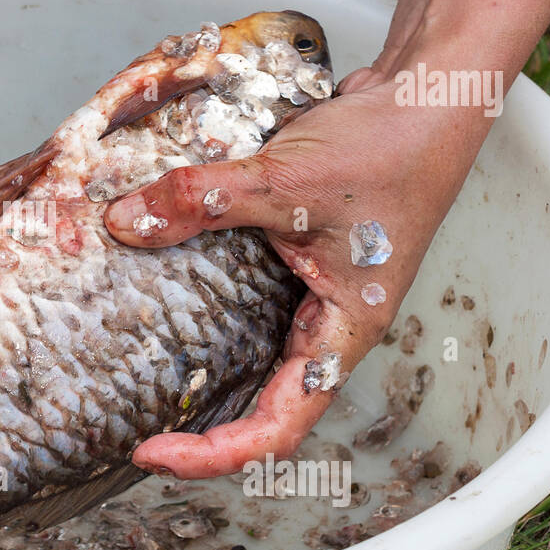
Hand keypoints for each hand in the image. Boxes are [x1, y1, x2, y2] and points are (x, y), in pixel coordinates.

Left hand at [103, 65, 483, 478]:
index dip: (214, 453)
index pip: (278, 425)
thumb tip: (124, 221)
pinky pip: (243, 293)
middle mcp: (326, 322)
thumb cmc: (388, 148)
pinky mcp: (293, 252)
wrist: (426, 96)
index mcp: (341, 332)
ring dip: (198, 364)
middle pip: (261, 402)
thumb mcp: (285, 179)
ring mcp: (310, 289)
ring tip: (131, 366)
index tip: (152, 453)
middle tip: (131, 427)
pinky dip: (199, 293)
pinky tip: (156, 277)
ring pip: (249, 350)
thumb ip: (201, 200)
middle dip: (198, 425)